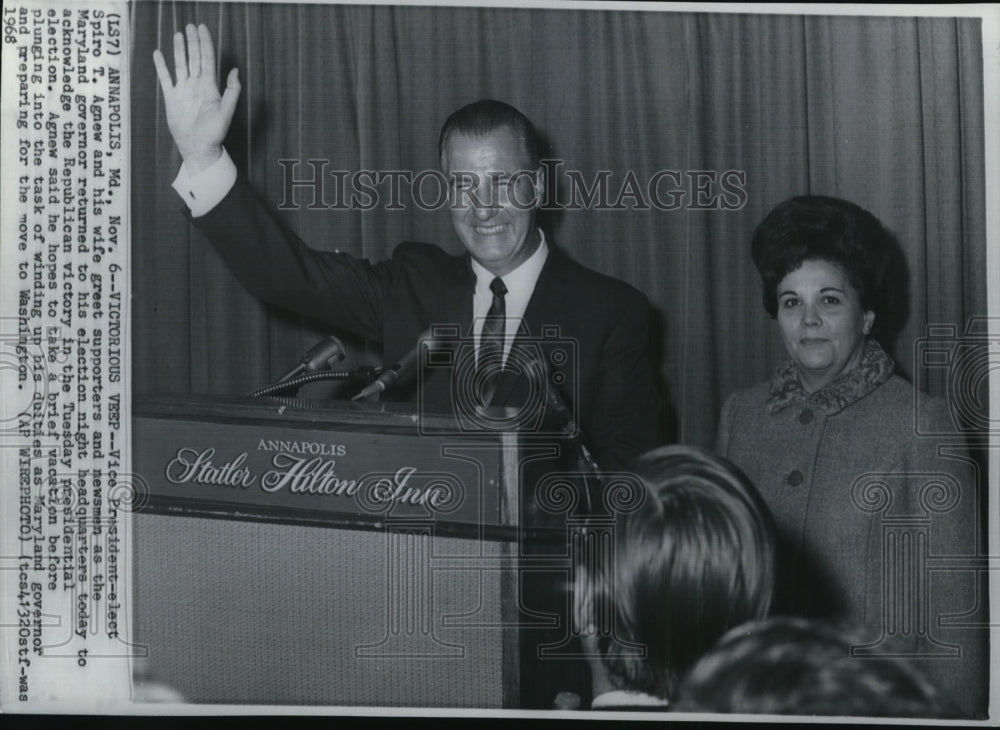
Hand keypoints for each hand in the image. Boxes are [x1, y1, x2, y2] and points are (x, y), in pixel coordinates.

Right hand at [153, 23, 239, 173]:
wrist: (198, 147)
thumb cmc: (214, 133)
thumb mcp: (226, 112)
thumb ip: (231, 91)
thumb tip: (235, 70)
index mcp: (209, 86)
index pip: (207, 59)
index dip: (205, 43)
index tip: (203, 28)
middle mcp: (196, 85)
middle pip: (194, 58)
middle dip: (193, 41)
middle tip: (191, 25)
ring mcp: (183, 90)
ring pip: (180, 64)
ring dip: (179, 49)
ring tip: (178, 34)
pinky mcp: (172, 98)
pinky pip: (165, 79)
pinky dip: (161, 66)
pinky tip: (158, 54)